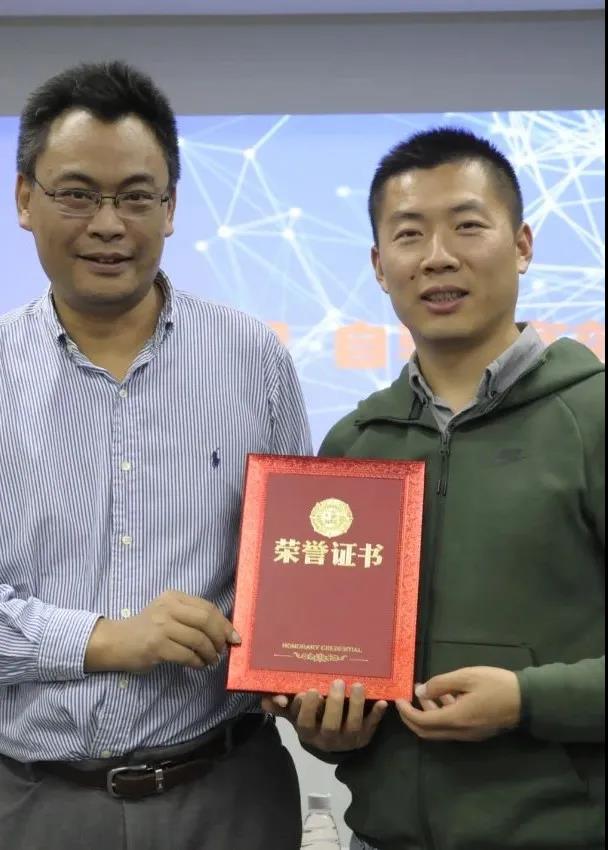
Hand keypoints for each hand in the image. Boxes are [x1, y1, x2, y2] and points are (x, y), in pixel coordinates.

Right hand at [84, 590, 239, 672]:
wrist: (116, 642)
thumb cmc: (147, 629)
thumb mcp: (168, 614)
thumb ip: (191, 617)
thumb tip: (223, 632)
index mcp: (174, 597)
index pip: (207, 607)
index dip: (224, 623)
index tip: (233, 637)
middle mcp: (168, 608)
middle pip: (206, 620)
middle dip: (220, 637)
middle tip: (223, 650)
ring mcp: (161, 626)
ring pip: (198, 639)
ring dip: (210, 653)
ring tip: (211, 661)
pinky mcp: (156, 646)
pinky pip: (186, 655)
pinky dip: (197, 662)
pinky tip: (199, 665)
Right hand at [262, 679, 387, 751]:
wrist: (332, 737)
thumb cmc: (311, 716)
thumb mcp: (294, 712)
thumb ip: (280, 705)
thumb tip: (267, 700)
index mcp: (308, 733)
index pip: (305, 723)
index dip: (307, 709)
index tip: (309, 690)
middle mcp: (327, 740)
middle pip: (331, 726)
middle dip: (335, 705)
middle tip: (337, 682)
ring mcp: (347, 740)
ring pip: (352, 726)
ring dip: (356, 706)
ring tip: (358, 685)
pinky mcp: (363, 737)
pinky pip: (371, 728)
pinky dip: (376, 715)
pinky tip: (382, 701)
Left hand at [395, 666, 521, 741]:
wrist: (527, 700)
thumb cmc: (496, 685)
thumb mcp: (466, 677)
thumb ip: (441, 684)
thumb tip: (421, 691)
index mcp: (456, 719)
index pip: (422, 723)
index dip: (407, 712)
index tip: (398, 699)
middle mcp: (460, 732)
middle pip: (427, 732)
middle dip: (412, 718)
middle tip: (404, 701)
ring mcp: (469, 734)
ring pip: (439, 730)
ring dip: (427, 714)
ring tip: (423, 691)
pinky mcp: (476, 732)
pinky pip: (451, 727)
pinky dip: (441, 714)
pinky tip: (443, 696)